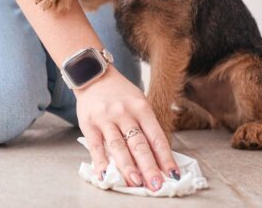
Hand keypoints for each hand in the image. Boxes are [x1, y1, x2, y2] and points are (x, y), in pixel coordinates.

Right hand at [74, 66, 180, 190]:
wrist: (93, 75)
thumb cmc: (119, 93)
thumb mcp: (138, 103)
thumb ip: (145, 127)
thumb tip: (156, 158)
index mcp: (141, 107)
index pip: (156, 137)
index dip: (165, 157)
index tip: (172, 174)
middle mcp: (124, 113)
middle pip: (139, 144)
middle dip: (149, 167)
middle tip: (156, 184)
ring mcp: (106, 119)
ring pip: (119, 147)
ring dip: (128, 167)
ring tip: (136, 183)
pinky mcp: (89, 124)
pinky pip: (96, 146)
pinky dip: (101, 162)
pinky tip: (106, 175)